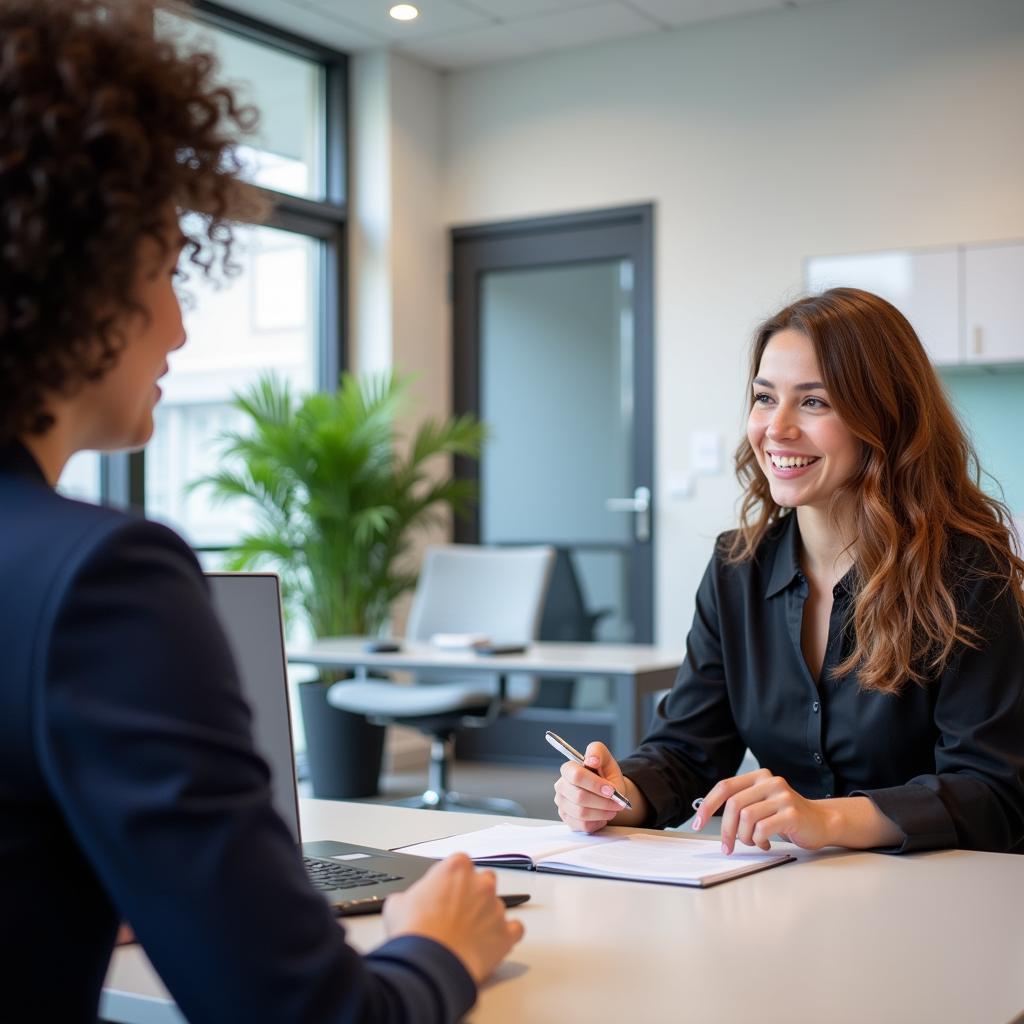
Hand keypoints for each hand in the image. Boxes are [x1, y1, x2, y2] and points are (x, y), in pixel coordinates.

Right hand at [382, 853, 523, 983]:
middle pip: (484, 880)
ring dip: (486, 916)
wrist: (427, 964)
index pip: (460, 864)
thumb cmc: (414, 932)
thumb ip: (413, 895)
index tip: (443, 892)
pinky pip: (515, 929)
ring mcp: (496, 908)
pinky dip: (506, 935)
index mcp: (457, 868)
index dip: (450, 879)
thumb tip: (409, 903)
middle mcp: (481, 883)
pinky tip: (493, 941)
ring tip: (467, 935)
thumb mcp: (398, 903)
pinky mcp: (505, 934)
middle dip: (473, 893)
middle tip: (456, 912)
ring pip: (497, 906)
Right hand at [553, 741, 631, 832]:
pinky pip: (584, 825)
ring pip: (582, 813)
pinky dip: (598, 822)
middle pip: (579, 797)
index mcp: (568, 769)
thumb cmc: (605, 774)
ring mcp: (563, 805)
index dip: (595, 784)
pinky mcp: (568, 820)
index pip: (576, 775)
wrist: (608, 792)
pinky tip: (603, 815)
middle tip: (617, 802)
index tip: (611, 790)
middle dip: (603, 801)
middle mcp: (561, 787)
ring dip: (603, 812)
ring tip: (613, 808)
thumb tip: (591, 760)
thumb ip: (598, 752)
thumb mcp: (606, 758)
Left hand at [692, 768, 834, 852]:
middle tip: (727, 847)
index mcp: (759, 776)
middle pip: (734, 805)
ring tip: (753, 842)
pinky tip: (765, 844)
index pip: (725, 787)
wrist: (822, 822)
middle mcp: (770, 782)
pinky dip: (759, 841)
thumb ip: (741, 803)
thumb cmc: (786, 816)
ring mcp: (782, 796)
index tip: (698, 824)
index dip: (708, 806)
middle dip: (726, 830)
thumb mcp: (761, 803)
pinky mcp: (791, 813)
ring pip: (746, 818)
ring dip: (744, 837)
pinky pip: (762, 829)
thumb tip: (706, 814)